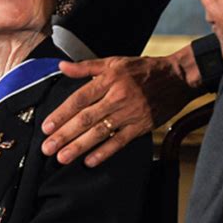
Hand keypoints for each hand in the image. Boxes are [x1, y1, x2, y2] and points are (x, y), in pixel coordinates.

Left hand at [41, 45, 203, 166]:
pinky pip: (120, 142)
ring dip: (79, 147)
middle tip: (47, 148)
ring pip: (99, 132)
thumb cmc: (142, 68)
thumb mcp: (113, 62)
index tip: (46, 127)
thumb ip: (86, 67)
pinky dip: (104, 152)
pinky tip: (89, 161)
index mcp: (109, 79)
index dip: (61, 114)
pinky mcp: (141, 127)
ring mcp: (129, 113)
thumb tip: (61, 67)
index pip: (79, 99)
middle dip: (64, 135)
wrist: (176, 78)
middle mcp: (117, 97)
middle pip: (86, 118)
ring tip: (61, 158)